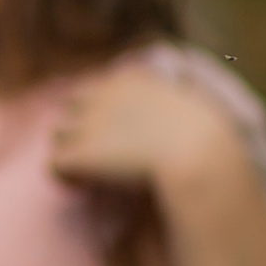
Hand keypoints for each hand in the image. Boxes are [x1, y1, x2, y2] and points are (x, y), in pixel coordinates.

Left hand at [51, 64, 248, 213]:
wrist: (199, 155)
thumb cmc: (211, 136)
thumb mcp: (198, 101)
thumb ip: (180, 92)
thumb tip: (179, 84)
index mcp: (131, 78)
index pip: (97, 86)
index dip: (100, 110)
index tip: (115, 133)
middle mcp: (102, 94)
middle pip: (71, 105)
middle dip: (80, 127)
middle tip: (99, 154)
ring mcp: (87, 122)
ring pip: (58, 135)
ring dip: (72, 152)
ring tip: (92, 172)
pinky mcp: (79, 152)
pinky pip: (55, 165)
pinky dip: (66, 177)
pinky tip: (84, 187)